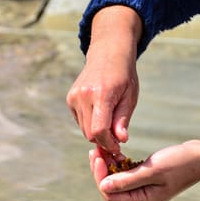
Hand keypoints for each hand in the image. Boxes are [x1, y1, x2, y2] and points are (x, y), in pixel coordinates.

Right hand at [66, 6, 141, 153]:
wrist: (108, 53)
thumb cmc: (124, 75)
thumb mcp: (130, 97)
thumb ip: (122, 120)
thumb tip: (121, 140)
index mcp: (101, 95)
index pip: (99, 131)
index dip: (108, 144)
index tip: (118, 147)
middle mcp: (84, 95)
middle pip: (90, 133)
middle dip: (103, 141)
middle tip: (116, 141)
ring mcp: (74, 97)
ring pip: (84, 129)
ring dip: (97, 134)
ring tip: (111, 127)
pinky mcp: (70, 98)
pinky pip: (80, 121)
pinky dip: (90, 124)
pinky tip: (101, 115)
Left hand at [89, 141, 199, 200]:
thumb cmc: (181, 162)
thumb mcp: (152, 170)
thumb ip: (127, 179)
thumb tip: (103, 186)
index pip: (110, 196)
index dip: (100, 177)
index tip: (97, 156)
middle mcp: (142, 200)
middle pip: (112, 189)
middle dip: (102, 170)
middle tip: (95, 150)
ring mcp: (145, 190)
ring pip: (118, 181)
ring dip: (109, 165)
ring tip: (103, 148)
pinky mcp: (148, 180)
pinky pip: (128, 175)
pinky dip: (120, 164)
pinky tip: (117, 152)